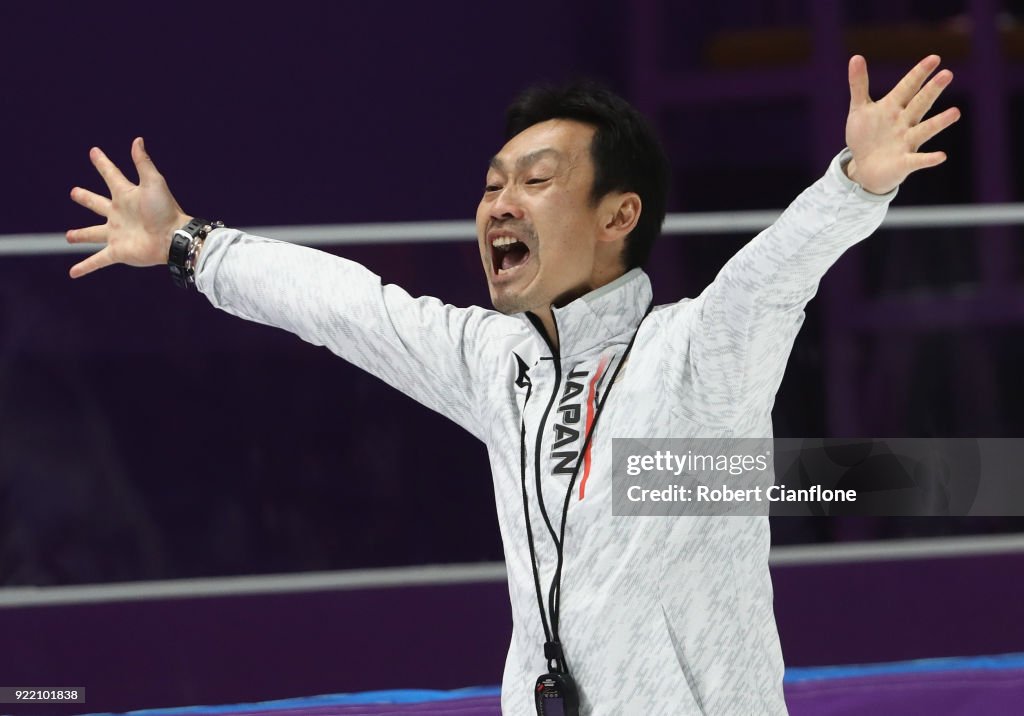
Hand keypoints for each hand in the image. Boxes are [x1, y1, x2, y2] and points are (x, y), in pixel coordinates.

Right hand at [66, 137, 190, 277]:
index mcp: (126, 195)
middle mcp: (119, 214)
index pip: (111, 175)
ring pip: (93, 234)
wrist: (174, 238)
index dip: (103, 163)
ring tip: (68, 236)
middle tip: (74, 192)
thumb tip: (137, 139)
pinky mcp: (118, 252)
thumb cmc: (166, 210)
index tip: (93, 152)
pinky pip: (97, 260)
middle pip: (97, 204)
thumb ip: (143, 163)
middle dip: (86, 198)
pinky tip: (73, 273)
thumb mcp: (153, 183)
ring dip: (80, 235)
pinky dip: (85, 267)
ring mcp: (117, 234)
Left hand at [845, 54, 960, 194]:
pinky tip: (941, 156)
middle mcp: (904, 122)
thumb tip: (855, 56)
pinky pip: (919, 160)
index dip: (919, 73)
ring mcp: (906, 142)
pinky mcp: (904, 163)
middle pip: (920, 104)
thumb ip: (858, 85)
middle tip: (947, 74)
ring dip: (939, 122)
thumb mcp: (859, 109)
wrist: (864, 167)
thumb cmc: (865, 136)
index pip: (908, 87)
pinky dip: (929, 159)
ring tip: (955, 112)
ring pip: (925, 130)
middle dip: (932, 90)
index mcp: (893, 107)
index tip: (934, 58)